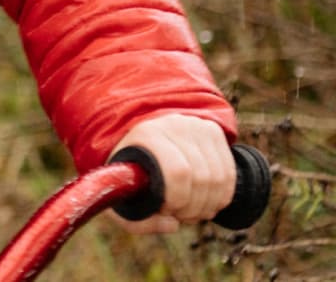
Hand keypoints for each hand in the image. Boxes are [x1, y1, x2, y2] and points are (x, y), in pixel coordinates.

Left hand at [110, 114, 235, 234]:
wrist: (142, 142)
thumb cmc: (130, 172)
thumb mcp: (122, 198)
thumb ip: (137, 221)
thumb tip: (173, 225)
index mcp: (147, 134)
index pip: (178, 172)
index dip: (178, 199)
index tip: (167, 209)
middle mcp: (174, 125)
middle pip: (202, 177)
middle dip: (194, 207)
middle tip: (181, 214)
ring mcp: (197, 126)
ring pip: (220, 178)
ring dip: (209, 204)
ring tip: (192, 211)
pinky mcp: (214, 132)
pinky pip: (229, 173)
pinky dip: (222, 196)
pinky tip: (206, 201)